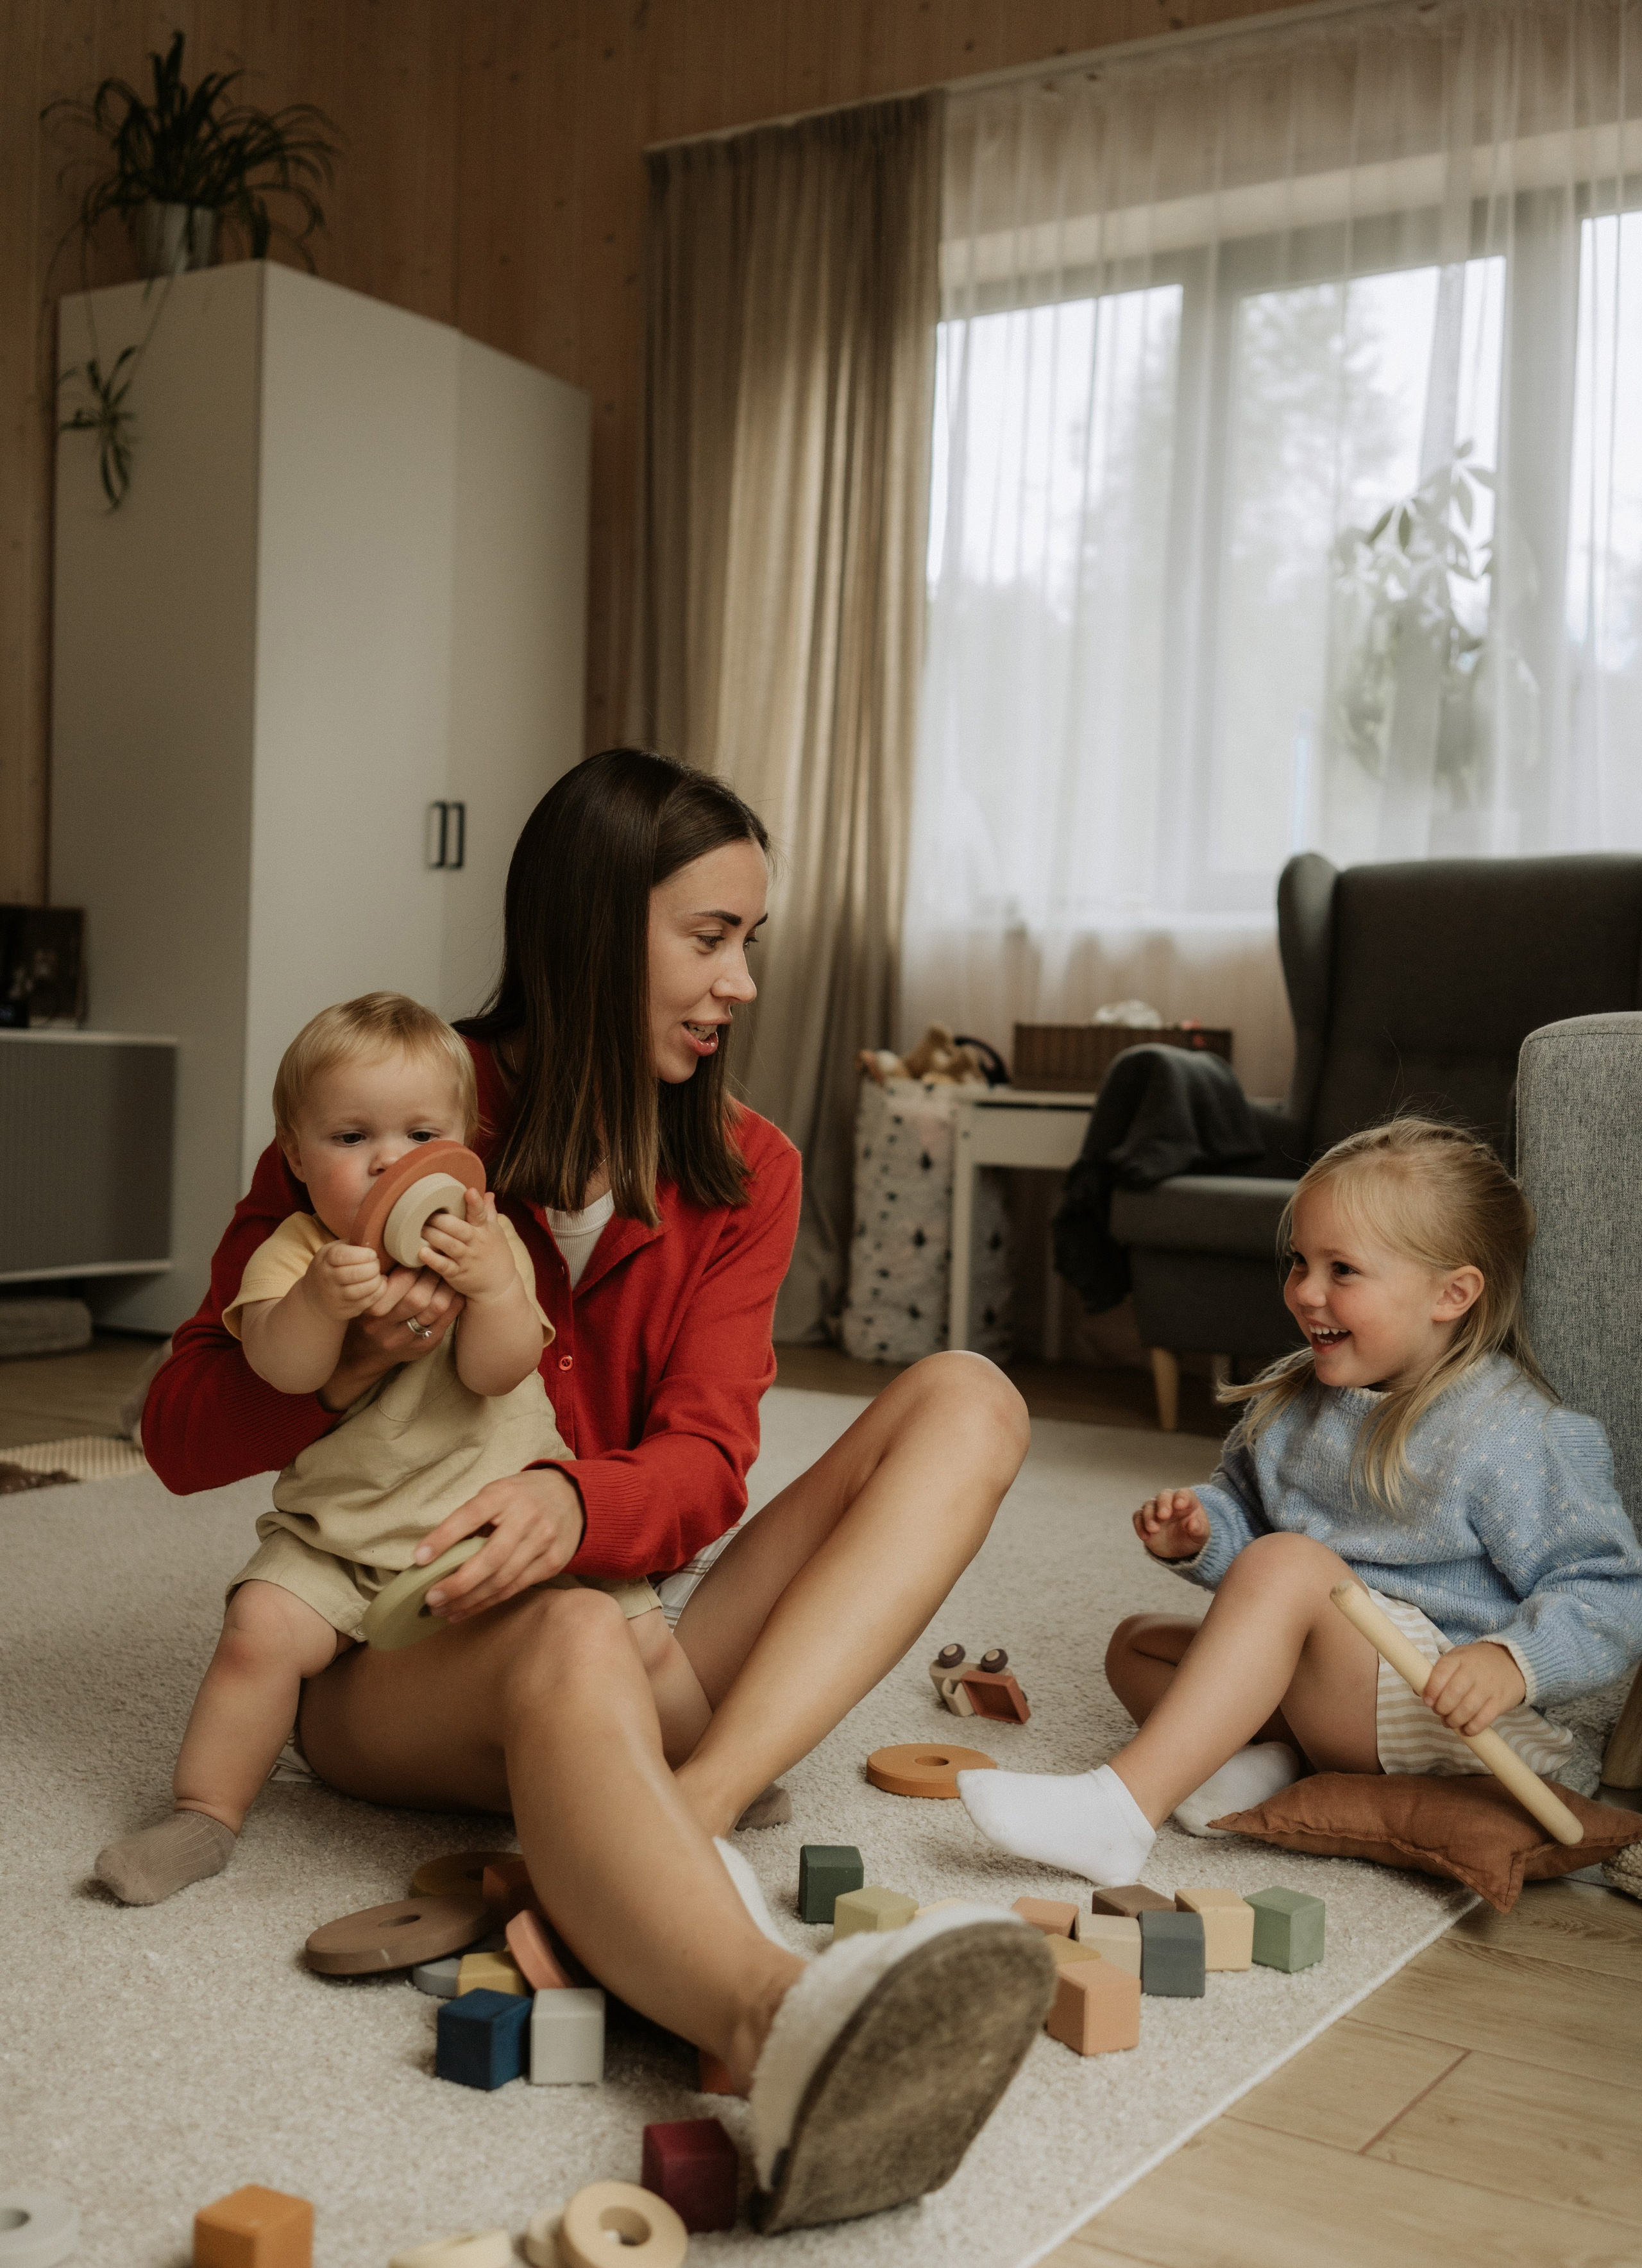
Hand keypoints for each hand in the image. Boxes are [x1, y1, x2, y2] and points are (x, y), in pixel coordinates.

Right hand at [300, 1239, 385, 1322]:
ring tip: (378, 1274)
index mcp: (325, 1260)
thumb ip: (350, 1244)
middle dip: (373, 1267)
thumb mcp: (332, 1251)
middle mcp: (327, 1279)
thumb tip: (375, 1234)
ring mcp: (335, 1297)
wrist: (314, 1298)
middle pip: (355, 1274)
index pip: (341, 1256)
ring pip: (362, 1290)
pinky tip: (379, 1284)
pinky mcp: (345, 1310)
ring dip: (377, 1281)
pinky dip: (378, 1292)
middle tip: (376, 1264)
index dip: (362, 1254)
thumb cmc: (330, 1267)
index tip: (372, 1254)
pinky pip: (367, 1302)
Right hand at [318, 1265, 463, 1410]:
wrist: (368, 1351)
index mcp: (372, 1309)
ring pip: (436, 1308)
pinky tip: (456, 1289)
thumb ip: (382, 1274)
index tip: (423, 1251)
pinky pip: (447, 1320)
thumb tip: (407, 1243)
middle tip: (440, 1258)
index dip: (415, 1265)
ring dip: (447, 1286)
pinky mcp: (425, 1346)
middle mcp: (387, 1328)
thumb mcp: (367, 1294)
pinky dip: (455, 1301)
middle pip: (418, 1297)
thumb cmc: (370, 1312)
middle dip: (433, 1274)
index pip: (398, 1282)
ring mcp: (408, 1340)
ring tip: (449, 1271)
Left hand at [414, 1467, 585, 1623]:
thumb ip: (471, 1520)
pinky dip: (488, 1602)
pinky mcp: (553, 1562)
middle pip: (490, 1559)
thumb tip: (433, 1555)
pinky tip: (467, 1609)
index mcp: (504, 1495)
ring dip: (469, 1600)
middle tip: (431, 1599)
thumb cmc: (520, 1497)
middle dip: (457, 1584)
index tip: (418, 1558)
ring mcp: (544, 1541)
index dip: (443, 1538)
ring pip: (502, 1580)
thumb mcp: (495, 1495)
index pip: (470, 1516)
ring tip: (443, 1610)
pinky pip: (515, 1588)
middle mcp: (527, 1517)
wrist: (572, 1496)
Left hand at [416, 1189, 515, 1303]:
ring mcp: (466, 1259)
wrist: (499, 1286)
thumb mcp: (495, 1233)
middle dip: (442, 1219)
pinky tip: (421, 1252)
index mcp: (484, 1230)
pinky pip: (444, 1266)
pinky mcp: (457, 1274)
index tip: (469, 1192)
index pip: (480, 1214)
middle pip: (459, 1229)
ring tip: (419, 1228)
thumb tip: (488, 1193)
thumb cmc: (495, 1255)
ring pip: (449, 1245)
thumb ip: (489, 1212)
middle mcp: (476, 1243)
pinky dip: (433, 1260)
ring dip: (433, 1235)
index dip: (475, 1203)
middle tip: (425, 1213)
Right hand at [1134, 1488, 1210, 1559]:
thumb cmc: (1193, 1535)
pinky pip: (1138, 1517)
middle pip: (1163, 1495)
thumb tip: (1193, 1524)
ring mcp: (1155, 1509)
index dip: (1181, 1497)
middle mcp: (1169, 1501)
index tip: (1180, 1505)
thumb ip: (1199, 1529)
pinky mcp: (1144, 1519)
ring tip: (1154, 1530)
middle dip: (1162, 1504)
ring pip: (1148, 1505)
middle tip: (1163, 1516)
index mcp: (1186, 1501)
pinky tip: (1145, 1536)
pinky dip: (1139, 1525)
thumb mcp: (1200, 1535)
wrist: (1180, 1547)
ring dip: (1149, 1516)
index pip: (1183, 1493)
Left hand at [1421, 1640, 1525, 1736]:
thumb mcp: (1457, 1659)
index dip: (1432, 1689)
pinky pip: (1484, 1719)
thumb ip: (1438, 1673)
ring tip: (1449, 1722)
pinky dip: (1472, 1728)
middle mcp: (1474, 1671)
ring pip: (1468, 1709)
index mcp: (1459, 1658)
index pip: (1442, 1672)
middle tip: (1439, 1713)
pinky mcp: (1500, 1701)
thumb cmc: (1477, 1662)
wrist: (1513, 1662)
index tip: (1427, 1701)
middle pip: (1453, 1693)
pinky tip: (1466, 1729)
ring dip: (1454, 1720)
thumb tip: (1418, 1691)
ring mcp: (1489, 1686)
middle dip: (1442, 1708)